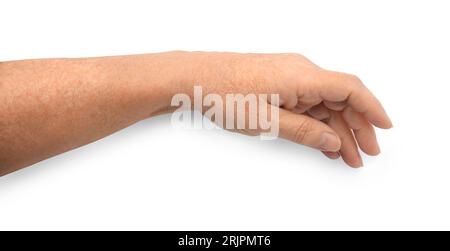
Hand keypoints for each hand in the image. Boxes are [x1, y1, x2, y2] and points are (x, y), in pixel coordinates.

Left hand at [175, 52, 391, 166]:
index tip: (385, 127)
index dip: (372, 108)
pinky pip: (307, 102)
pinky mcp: (279, 82)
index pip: (350, 89)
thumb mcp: (266, 121)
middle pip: (340, 99)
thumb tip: (333, 141)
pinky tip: (322, 141)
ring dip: (336, 129)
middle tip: (364, 155)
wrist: (195, 77)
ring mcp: (290, 76)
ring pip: (323, 103)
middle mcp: (301, 72)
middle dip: (355, 128)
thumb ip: (304, 132)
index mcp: (302, 76)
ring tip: (345, 156)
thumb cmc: (224, 94)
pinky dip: (317, 122)